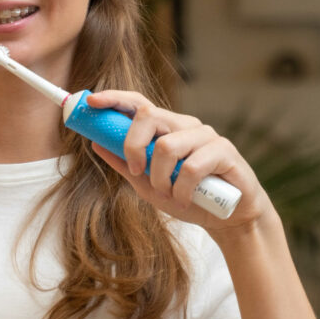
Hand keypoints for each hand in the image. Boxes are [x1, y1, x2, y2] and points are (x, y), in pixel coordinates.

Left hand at [84, 90, 272, 231]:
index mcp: (165, 128)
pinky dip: (182, 189)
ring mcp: (205, 135)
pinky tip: (186, 199)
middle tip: (136, 170)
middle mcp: (184, 125)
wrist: (227, 220)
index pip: (139, 104)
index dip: (115, 99)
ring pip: (167, 145)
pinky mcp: (224, 151)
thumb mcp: (147, 184)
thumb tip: (95, 144)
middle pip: (148, 115)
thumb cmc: (188, 198)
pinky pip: (191, 167)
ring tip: (169, 194)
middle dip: (133, 145)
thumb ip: (124, 164)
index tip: (92, 102)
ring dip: (160, 178)